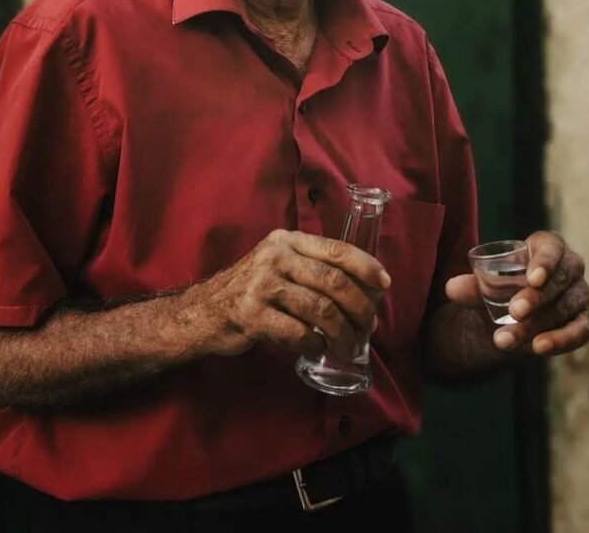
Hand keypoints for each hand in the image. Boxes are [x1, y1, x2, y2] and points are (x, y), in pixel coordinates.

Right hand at [193, 229, 390, 360]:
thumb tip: (362, 287)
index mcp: (287, 241)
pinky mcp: (253, 315)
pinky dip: (314, 343)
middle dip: (359, 307)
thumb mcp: (279, 264)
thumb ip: (311, 267)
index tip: (384, 283)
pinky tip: (317, 347)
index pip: (336, 249)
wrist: (205, 310)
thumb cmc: (252, 289)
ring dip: (342, 332)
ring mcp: (263, 285)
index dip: (365, 266)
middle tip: (369, 325)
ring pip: (320, 309)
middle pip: (333, 282)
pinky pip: (298, 332)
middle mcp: (276, 257)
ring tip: (350, 345)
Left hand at [444, 230, 588, 356]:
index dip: (545, 261)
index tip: (532, 278)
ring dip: (537, 325)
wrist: (509, 318)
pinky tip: (538, 347)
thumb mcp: (483, 285)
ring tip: (505, 339)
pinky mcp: (581, 323)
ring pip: (565, 308)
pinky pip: (580, 332)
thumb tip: (452, 288)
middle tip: (514, 311)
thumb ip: (470, 285)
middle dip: (537, 297)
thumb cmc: (499, 288)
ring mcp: (578, 296)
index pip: (552, 247)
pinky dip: (561, 340)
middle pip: (561, 279)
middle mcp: (569, 268)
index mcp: (547, 247)